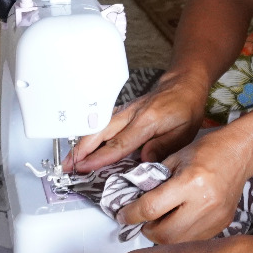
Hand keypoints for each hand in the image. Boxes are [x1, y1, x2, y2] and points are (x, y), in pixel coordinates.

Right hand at [66, 73, 207, 172]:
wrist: (183, 85)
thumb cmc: (185, 108)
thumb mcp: (184, 132)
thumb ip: (163, 147)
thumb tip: (144, 162)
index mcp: (147, 121)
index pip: (119, 143)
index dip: (100, 157)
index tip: (84, 168)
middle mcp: (131, 115)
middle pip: (100, 134)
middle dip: (81, 151)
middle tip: (66, 166)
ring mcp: (125, 111)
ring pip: (97, 128)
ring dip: (81, 144)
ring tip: (68, 160)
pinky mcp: (122, 112)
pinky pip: (102, 124)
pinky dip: (89, 136)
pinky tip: (81, 146)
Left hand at [120, 130, 247, 242]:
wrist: (240, 153)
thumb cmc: (208, 150)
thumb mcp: (175, 158)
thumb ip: (154, 180)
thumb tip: (134, 202)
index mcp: (190, 182)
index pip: (151, 208)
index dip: (131, 214)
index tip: (123, 215)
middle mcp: (204, 203)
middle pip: (164, 233)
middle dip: (147, 229)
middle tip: (143, 220)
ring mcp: (215, 217)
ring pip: (178, 242)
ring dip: (163, 235)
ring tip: (161, 221)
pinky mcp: (223, 224)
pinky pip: (194, 239)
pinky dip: (181, 235)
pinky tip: (179, 221)